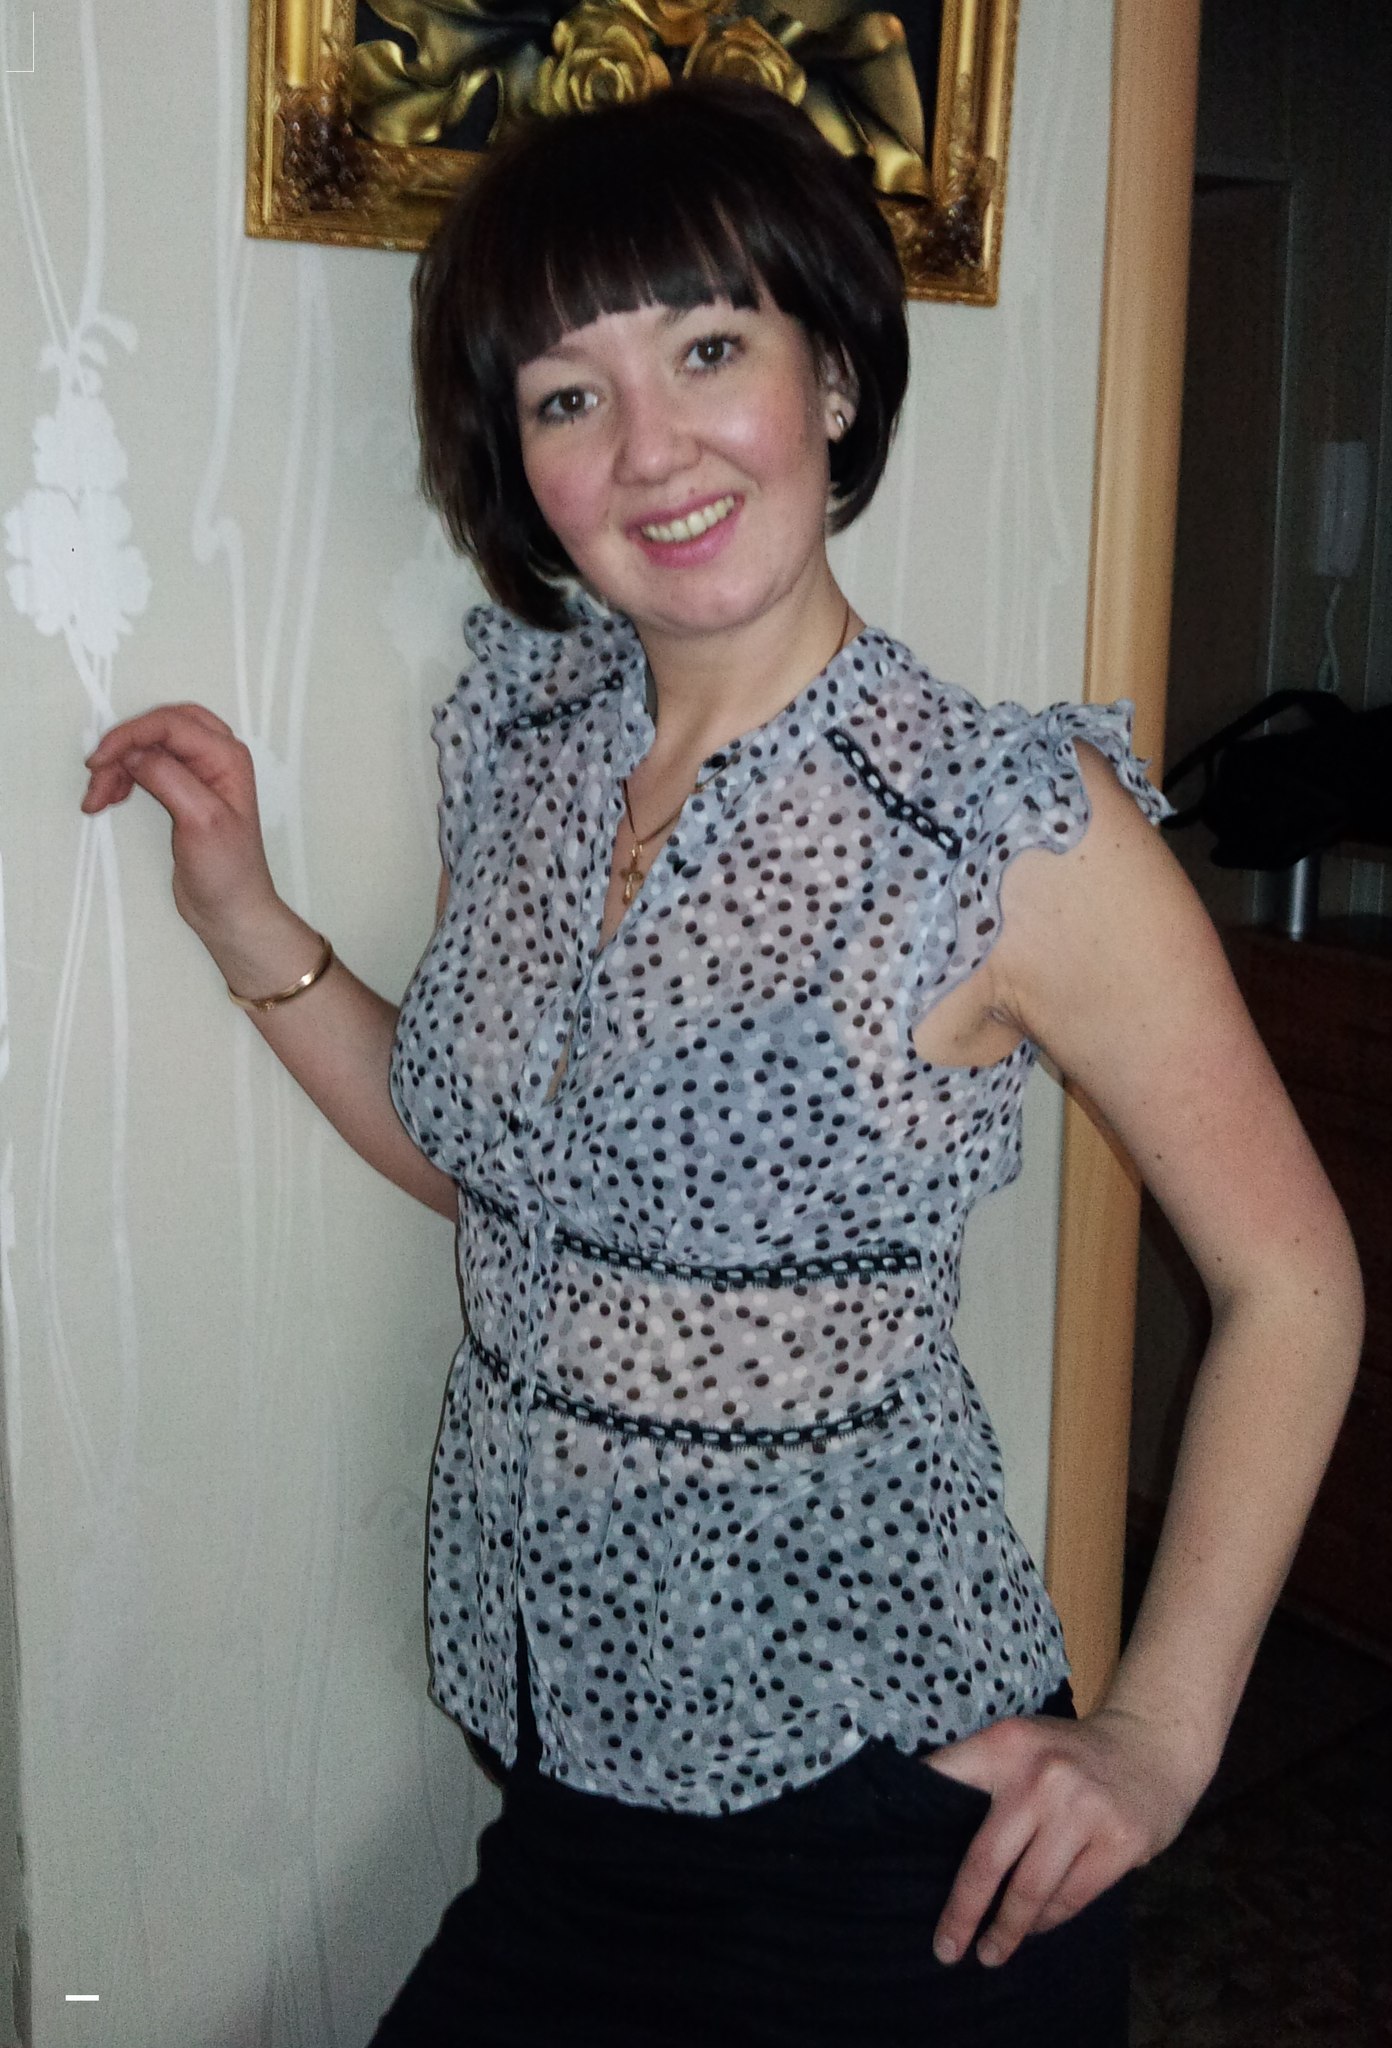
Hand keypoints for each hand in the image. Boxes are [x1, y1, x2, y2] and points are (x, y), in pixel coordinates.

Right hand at [83, 704, 279, 947]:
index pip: (170, 724)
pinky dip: (122, 777)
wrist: (231, 909)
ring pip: (147, 746)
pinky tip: (108, 798)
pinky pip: (145, 766)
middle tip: (97, 774)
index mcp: (227, 757)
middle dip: (122, 747)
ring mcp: (197, 772)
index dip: (130, 735)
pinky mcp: (180, 789)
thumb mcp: (200, 821)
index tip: (100, 760)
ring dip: (117, 767)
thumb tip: (133, 751)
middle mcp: (214, 757)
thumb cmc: (228, 870)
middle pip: (157, 727)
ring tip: (98, 799)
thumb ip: (168, 779)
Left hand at [925, 1702, 1212, 1968]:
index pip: (946, 1782)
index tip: (890, 1860)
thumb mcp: (1023, 1744)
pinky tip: (1034, 1929)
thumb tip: (932, 1839)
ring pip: (1030, 1890)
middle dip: (962, 1912)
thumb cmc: (1070, 1756)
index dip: (913, 1818)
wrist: (1151, 1746)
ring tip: (990, 1952)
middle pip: (986, 1861)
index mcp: (1006, 1744)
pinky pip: (1071, 1898)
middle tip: (946, 1949)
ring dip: (1008, 1929)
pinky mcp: (1119, 1841)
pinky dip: (1048, 1920)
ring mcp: (1082, 1808)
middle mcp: (1041, 1775)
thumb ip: (984, 1777)